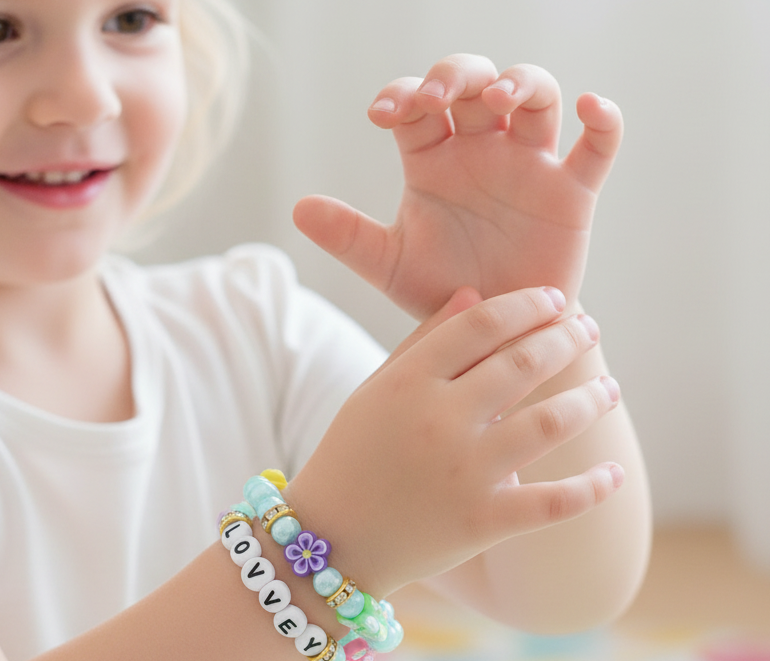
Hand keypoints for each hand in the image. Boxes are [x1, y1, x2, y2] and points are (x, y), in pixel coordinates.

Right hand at [286, 286, 622, 595]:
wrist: (331, 542)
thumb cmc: (351, 459)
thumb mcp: (373, 392)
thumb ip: (421, 343)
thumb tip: (475, 295)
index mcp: (406, 384)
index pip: (481, 324)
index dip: (526, 305)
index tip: (553, 299)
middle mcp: (438, 422)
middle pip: (523, 364)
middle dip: (567, 340)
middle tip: (588, 330)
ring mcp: (464, 474)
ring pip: (550, 424)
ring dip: (591, 402)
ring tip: (610, 390)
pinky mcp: (482, 523)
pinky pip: (554, 502)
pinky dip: (592, 488)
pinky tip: (616, 473)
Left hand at [293, 55, 622, 320]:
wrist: (492, 340)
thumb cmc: (442, 294)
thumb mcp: (391, 265)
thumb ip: (350, 237)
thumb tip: (298, 209)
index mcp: (434, 159)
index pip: (418, 106)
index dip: (402, 96)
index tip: (382, 114)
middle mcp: (482, 152)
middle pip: (476, 83)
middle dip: (456, 78)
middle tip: (436, 100)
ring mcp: (530, 167)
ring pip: (536, 97)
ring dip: (521, 83)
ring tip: (500, 99)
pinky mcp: (572, 193)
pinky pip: (598, 147)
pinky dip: (604, 122)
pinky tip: (591, 108)